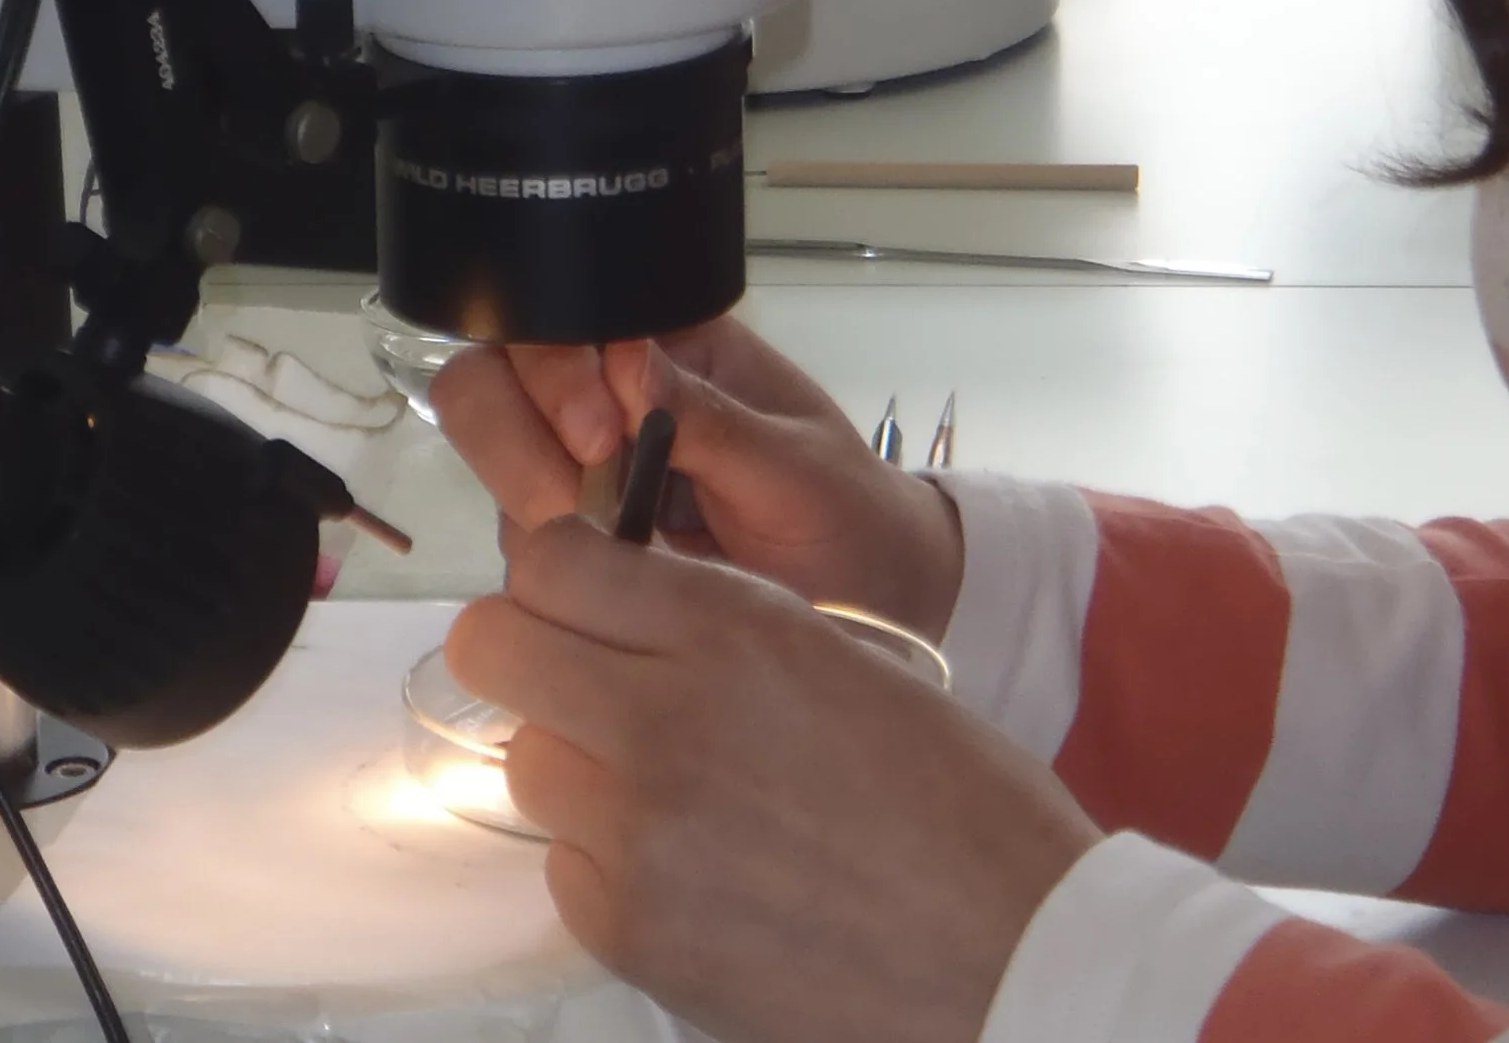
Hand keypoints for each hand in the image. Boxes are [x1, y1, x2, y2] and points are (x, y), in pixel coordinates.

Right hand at [435, 317, 965, 639]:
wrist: (869, 602)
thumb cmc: (845, 513)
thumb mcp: (794, 465)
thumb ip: (712, 420)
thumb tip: (626, 360)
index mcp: (671, 346)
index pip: (569, 318)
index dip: (556, 370)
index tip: (598, 434)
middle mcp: (611, 397)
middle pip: (497, 379)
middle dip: (509, 435)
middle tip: (564, 503)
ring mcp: (585, 471)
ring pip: (497, 461)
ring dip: (524, 502)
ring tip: (598, 550)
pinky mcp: (576, 546)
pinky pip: (522, 540)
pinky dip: (544, 562)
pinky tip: (599, 582)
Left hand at [448, 521, 1095, 1042]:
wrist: (1012, 948)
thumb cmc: (954, 796)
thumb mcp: (837, 652)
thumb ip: (717, 621)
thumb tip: (621, 606)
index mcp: (729, 627)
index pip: (552, 560)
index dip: (562, 573)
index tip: (587, 594)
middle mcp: (664, 719)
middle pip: (496, 648)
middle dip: (532, 649)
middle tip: (591, 676)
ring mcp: (637, 835)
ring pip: (527, 759)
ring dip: (576, 759)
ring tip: (666, 782)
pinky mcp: (632, 934)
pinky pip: (565, 866)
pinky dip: (607, 859)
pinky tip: (693, 863)